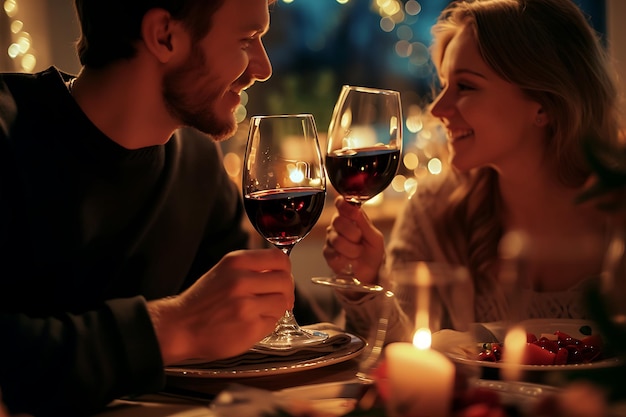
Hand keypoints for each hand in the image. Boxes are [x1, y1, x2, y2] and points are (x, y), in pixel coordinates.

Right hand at [148, 248, 293, 363]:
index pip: (280, 259)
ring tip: (259, 311)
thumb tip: (283, 271)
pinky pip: (273, 323)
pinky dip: (267, 324)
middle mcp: (241, 281)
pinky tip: (250, 323)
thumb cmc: (204, 300)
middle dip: (285, 291)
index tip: (282, 277)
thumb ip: (252, 267)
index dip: (286, 270)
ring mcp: (246, 306)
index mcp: (236, 262)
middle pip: (285, 281)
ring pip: (282, 303)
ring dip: (276, 309)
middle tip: (277, 298)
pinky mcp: (249, 328)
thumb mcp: (225, 271)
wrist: (180, 326)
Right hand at [323, 196, 384, 285]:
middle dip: (353, 234)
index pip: (341, 203)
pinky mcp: (327, 253)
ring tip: (357, 253)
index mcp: (350, 216)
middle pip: (338, 221)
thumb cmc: (372, 251)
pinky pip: (334, 254)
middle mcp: (337, 225)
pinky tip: (350, 260)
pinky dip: (346, 259)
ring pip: (337, 240)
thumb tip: (354, 207)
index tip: (352, 212)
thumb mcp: (374, 236)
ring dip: (352, 249)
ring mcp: (331, 239)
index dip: (344, 205)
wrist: (370, 272)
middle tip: (360, 240)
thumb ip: (363, 222)